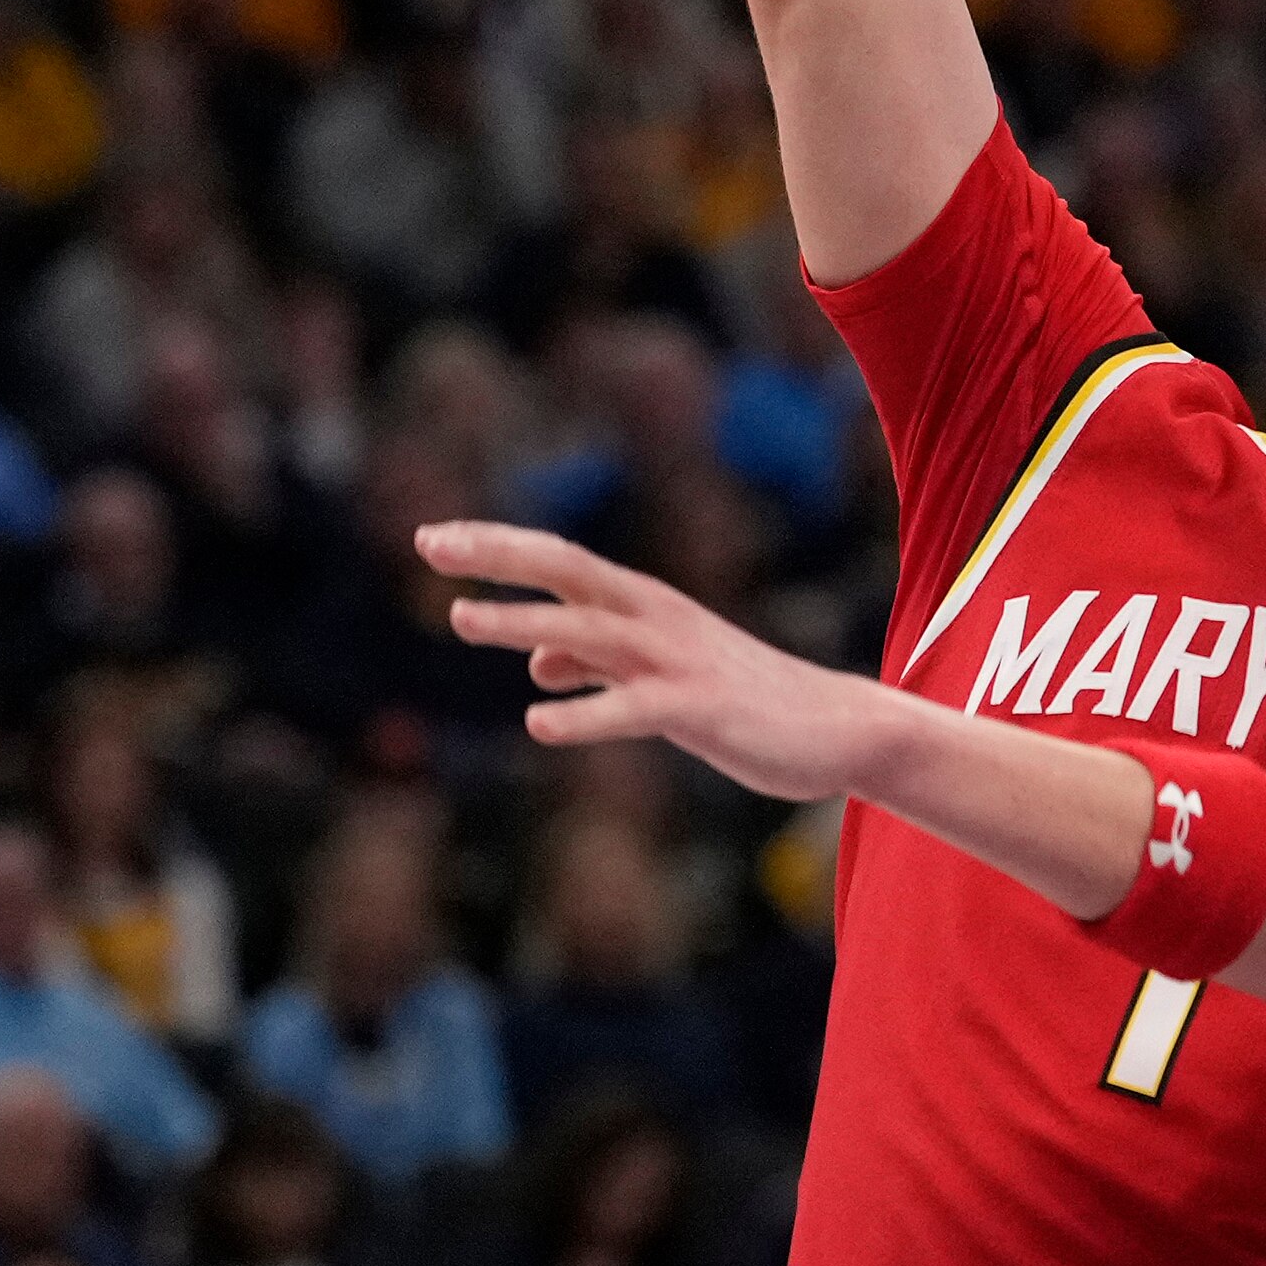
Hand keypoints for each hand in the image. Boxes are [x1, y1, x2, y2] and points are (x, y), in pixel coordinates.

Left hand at [428, 521, 876, 800]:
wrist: (837, 729)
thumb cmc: (746, 699)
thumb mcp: (659, 676)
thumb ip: (597, 663)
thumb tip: (538, 662)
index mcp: (647, 606)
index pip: (561, 561)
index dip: (497, 547)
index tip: (432, 537)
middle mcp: (658, 618)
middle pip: (568, 571)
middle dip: (499, 555)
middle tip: (427, 543)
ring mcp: (679, 660)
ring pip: (592, 630)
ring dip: (525, 622)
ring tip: (460, 619)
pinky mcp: (701, 707)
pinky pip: (635, 709)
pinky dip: (587, 713)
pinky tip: (540, 725)